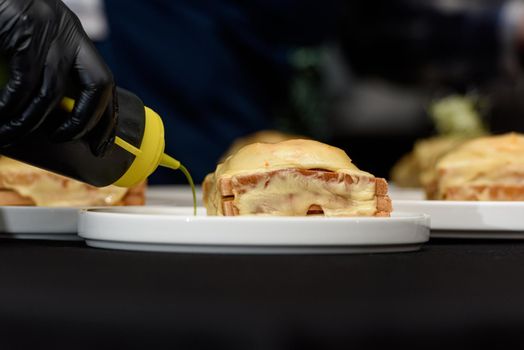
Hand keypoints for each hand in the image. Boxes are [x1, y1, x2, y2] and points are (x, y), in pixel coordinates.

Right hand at [0, 0, 115, 154]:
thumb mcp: (35, 39)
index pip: (105, 84)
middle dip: (85, 121)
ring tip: (10, 135)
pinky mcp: (24, 37)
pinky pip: (23, 86)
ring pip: (51, 94)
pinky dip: (10, 107)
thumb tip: (48, 113)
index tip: (101, 146)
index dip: (107, 118)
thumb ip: (46, 66)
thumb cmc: (5, 17)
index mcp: (75, 40)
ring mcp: (49, 36)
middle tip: (62, 141)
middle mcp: (69, 36)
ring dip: (31, 122)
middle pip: (98, 86)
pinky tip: (0, 117)